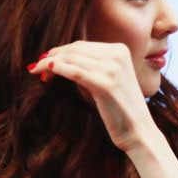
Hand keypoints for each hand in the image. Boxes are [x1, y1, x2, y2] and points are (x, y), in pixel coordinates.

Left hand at [28, 42, 156, 152]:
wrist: (139, 132)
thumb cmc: (122, 109)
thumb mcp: (112, 78)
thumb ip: (95, 64)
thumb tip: (61, 55)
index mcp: (121, 50)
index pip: (82, 45)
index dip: (60, 52)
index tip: (47, 62)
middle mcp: (118, 56)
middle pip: (74, 49)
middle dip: (52, 56)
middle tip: (38, 68)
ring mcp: (113, 70)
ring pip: (70, 58)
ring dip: (49, 63)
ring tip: (38, 72)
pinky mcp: (105, 85)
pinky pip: (72, 71)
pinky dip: (54, 69)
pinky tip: (45, 73)